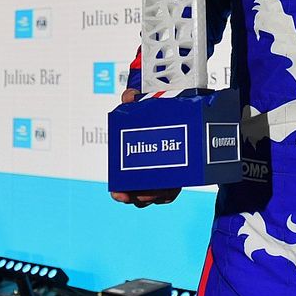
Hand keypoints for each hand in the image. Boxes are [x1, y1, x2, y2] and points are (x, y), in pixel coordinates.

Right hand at [110, 88, 181, 206]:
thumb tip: (128, 97)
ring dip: (155, 197)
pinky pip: (171, 191)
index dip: (119, 192)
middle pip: (138, 195)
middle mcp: (144, 172)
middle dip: (139, 198)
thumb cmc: (154, 112)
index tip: (120, 195)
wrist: (176, 111)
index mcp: (131, 160)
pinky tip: (171, 189)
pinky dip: (169, 194)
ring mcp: (160, 175)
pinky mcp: (175, 175)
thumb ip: (133, 99)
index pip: (121, 185)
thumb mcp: (142, 105)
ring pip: (155, 196)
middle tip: (142, 196)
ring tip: (159, 193)